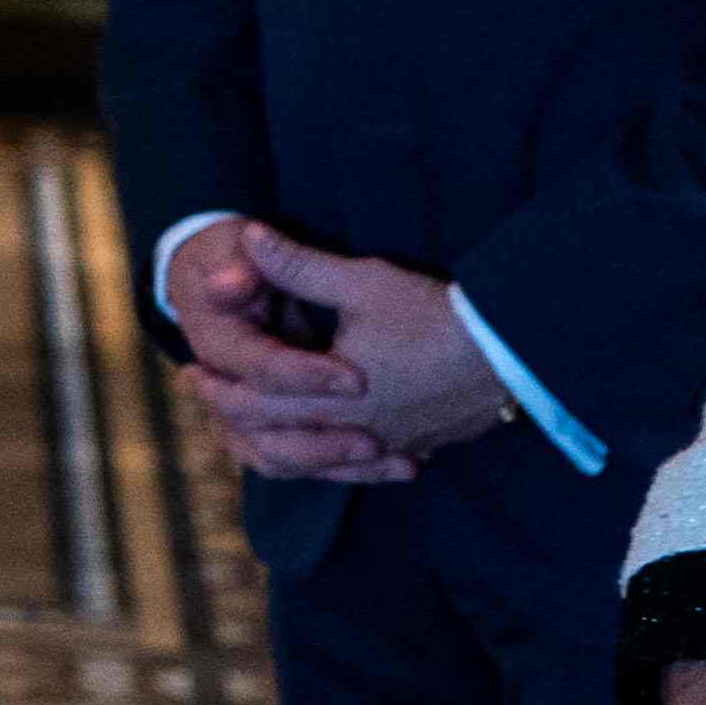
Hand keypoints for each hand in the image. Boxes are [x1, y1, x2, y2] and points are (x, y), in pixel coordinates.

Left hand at [168, 218, 504, 483]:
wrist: (511, 352)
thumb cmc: (433, 314)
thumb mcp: (362, 281)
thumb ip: (298, 265)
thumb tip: (246, 237)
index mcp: (330, 395)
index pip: (255, 404)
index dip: (218, 389)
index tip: (194, 372)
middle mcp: (352, 431)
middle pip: (276, 441)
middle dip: (236, 419)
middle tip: (210, 398)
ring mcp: (384, 446)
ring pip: (314, 464)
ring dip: (277, 446)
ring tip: (253, 424)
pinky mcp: (412, 447)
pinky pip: (356, 468)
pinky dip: (326, 461)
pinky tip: (320, 449)